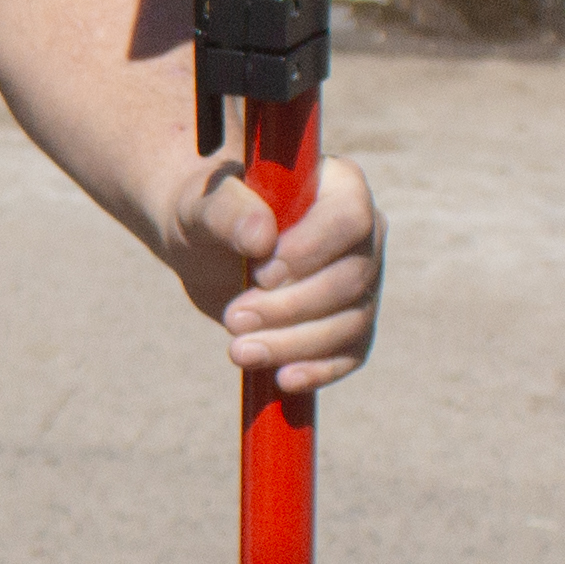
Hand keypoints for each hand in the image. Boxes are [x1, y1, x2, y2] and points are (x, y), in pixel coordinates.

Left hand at [167, 149, 382, 391]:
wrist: (205, 248)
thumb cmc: (207, 214)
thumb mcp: (201, 205)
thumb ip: (226, 210)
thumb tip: (260, 236)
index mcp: (337, 184)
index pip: (349, 218)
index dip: (311, 250)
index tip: (261, 272)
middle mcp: (363, 232)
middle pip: (351, 279)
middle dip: (291, 307)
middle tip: (234, 318)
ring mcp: (363, 279)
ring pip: (352, 321)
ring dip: (295, 343)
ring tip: (239, 349)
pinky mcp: (351, 320)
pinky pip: (351, 351)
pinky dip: (319, 369)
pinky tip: (283, 379)